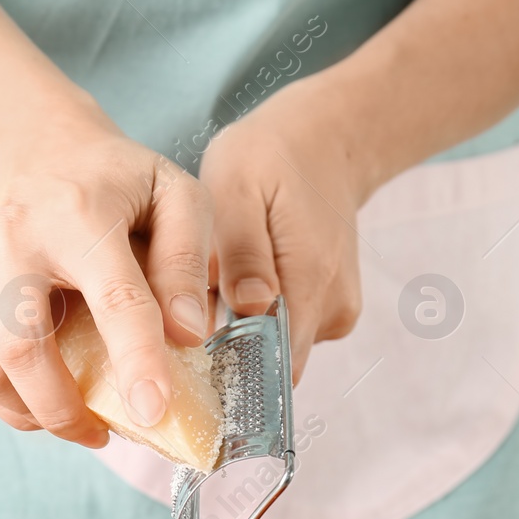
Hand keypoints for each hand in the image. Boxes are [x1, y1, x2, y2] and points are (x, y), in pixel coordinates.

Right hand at [0, 112, 213, 446]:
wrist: (32, 149)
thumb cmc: (116, 183)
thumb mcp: (174, 196)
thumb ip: (188, 260)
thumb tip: (187, 334)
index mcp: (80, 216)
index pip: (112, 298)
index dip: (136, 360)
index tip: (154, 412)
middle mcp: (14, 241)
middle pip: (22, 349)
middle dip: (63, 409)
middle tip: (103, 434)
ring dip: (33, 414)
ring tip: (77, 421)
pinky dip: (9, 398)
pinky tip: (45, 396)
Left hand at [198, 84, 372, 380]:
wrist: (325, 143)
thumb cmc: (271, 159)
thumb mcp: (239, 188)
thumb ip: (243, 252)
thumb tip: (248, 308)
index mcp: (311, 280)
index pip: (270, 364)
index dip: (224, 376)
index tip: (182, 367)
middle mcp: (332, 307)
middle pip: (270, 366)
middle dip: (225, 356)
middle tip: (184, 321)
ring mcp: (336, 313)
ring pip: (275, 351)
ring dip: (239, 337)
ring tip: (212, 292)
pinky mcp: (329, 311)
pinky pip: (284, 334)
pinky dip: (255, 322)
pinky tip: (236, 287)